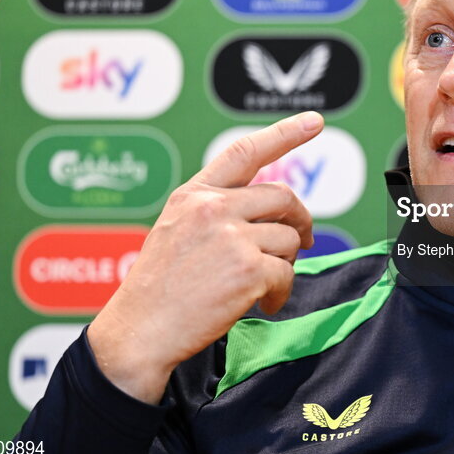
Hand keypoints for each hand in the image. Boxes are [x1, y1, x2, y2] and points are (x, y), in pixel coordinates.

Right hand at [87, 111, 323, 402]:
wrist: (139, 333)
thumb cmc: (158, 289)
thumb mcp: (176, 230)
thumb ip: (216, 212)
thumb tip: (272, 211)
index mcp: (194, 196)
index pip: (245, 152)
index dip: (284, 133)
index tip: (314, 120)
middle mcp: (213, 209)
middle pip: (283, 197)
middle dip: (300, 220)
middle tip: (305, 242)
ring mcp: (232, 238)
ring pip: (289, 239)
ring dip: (286, 264)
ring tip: (264, 285)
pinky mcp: (248, 270)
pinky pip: (287, 274)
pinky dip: (281, 293)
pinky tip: (265, 305)